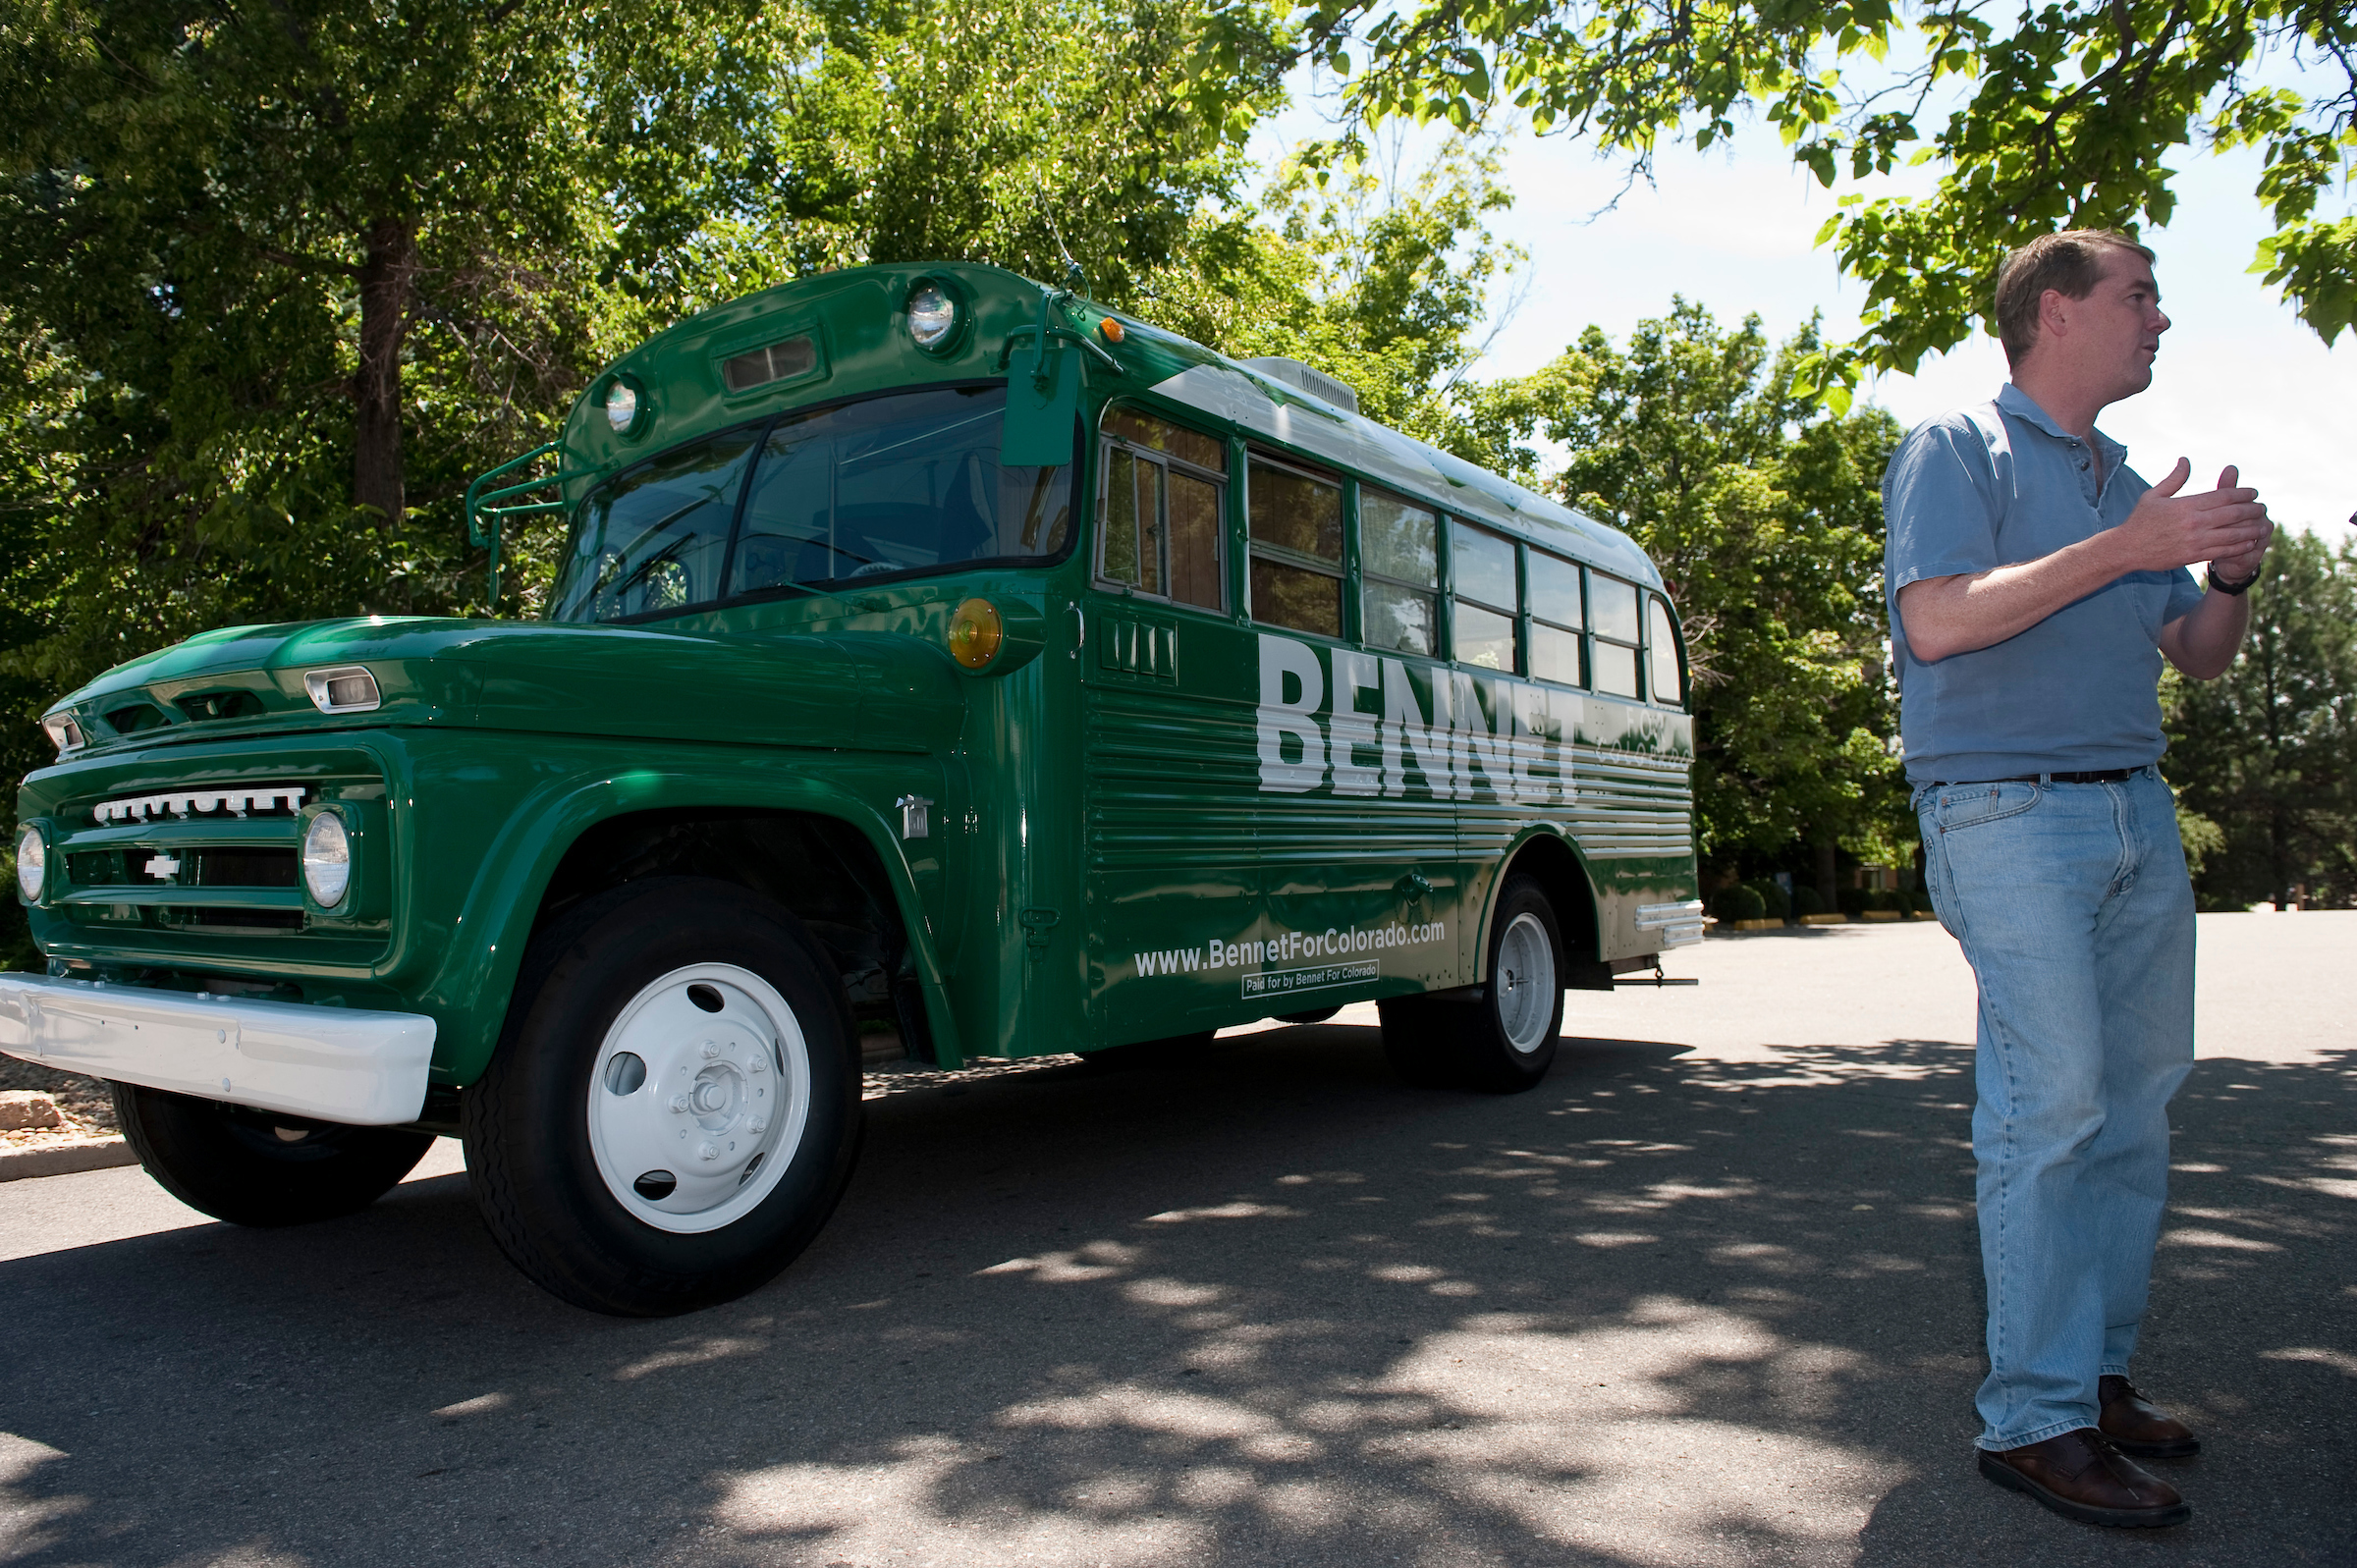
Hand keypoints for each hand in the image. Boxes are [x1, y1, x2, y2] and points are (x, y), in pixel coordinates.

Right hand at [2115, 457, 2270, 573]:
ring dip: (2251, 528)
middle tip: (2262, 507)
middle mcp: (2194, 522)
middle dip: (2252, 509)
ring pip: (2233, 533)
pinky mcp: (2194, 556)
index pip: (2224, 496)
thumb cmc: (2139, 521)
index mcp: (2186, 505)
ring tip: (2262, 525)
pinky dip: (2240, 546)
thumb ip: (2174, 479)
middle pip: (2233, 513)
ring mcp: (2195, 541)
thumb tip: (2185, 460)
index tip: (2253, 493)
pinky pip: (2224, 551)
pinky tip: (2249, 542)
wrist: (2126, 549)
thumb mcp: (2153, 496)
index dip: (2243, 493)